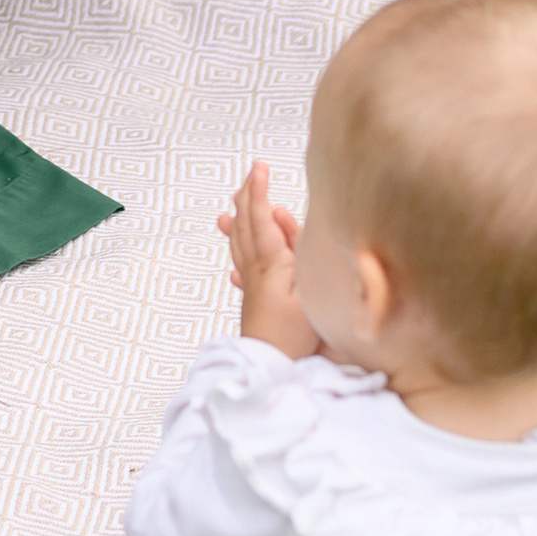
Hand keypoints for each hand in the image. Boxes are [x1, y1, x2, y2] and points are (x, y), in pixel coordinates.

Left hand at [217, 160, 317, 356]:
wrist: (272, 368)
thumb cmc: (295, 332)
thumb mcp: (307, 285)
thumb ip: (298, 248)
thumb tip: (281, 215)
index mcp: (270, 262)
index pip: (260, 217)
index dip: (259, 190)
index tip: (259, 167)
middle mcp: (256, 271)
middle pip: (246, 228)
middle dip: (247, 200)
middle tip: (249, 178)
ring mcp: (252, 288)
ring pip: (240, 249)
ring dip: (237, 226)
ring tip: (229, 213)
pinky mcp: (253, 305)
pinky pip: (243, 274)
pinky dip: (240, 262)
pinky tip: (236, 270)